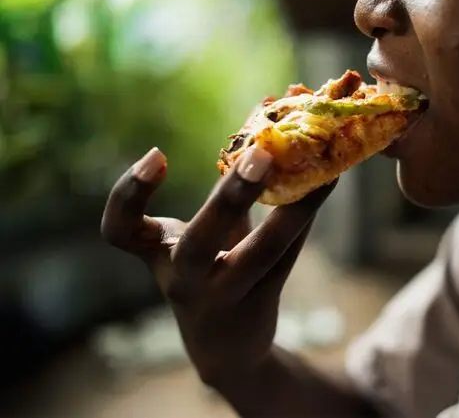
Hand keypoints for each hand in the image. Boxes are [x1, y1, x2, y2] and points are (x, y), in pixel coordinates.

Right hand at [101, 146, 335, 388]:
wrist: (225, 348)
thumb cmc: (209, 274)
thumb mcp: (202, 237)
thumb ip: (225, 193)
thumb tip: (262, 121)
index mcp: (159, 255)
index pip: (120, 231)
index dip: (129, 194)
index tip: (157, 155)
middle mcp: (184, 280)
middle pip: (198, 246)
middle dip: (229, 200)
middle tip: (260, 155)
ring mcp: (224, 297)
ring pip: (261, 254)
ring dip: (290, 212)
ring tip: (320, 172)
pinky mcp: (261, 301)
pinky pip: (287, 256)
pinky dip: (305, 218)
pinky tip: (328, 185)